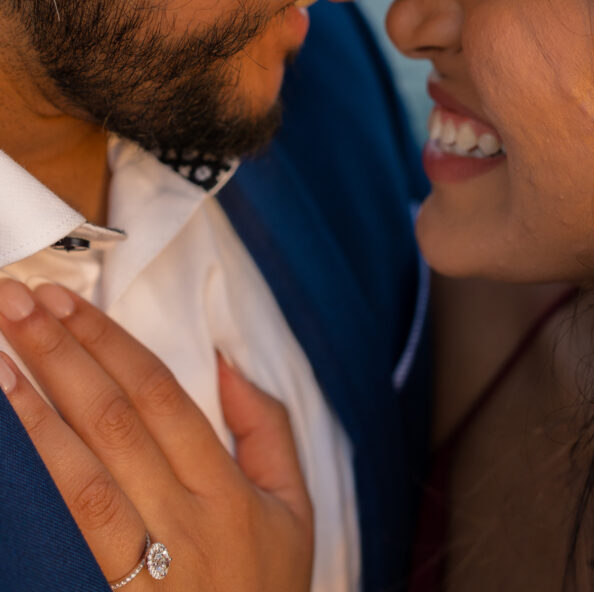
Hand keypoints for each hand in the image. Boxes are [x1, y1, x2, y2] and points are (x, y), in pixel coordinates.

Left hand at [0, 279, 312, 590]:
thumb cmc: (266, 591)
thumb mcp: (295, 510)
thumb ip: (269, 429)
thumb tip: (229, 362)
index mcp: (227, 490)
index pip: (160, 396)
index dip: (110, 343)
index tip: (70, 300)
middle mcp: (184, 521)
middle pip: (115, 420)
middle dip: (63, 354)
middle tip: (18, 303)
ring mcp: (143, 568)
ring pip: (81, 476)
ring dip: (35, 412)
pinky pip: (64, 535)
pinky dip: (34, 482)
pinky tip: (8, 440)